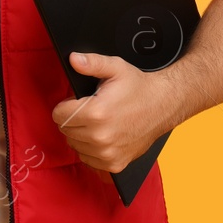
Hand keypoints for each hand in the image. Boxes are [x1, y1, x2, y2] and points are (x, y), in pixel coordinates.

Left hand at [50, 52, 178, 183]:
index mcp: (96, 113)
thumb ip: (92, 63)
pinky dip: (90, 150)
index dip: (65, 106)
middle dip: (73, 119)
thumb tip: (74, 59)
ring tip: (97, 123)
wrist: (164, 106)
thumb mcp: (116, 68)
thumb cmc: (139, 88)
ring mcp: (108, 153)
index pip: (59, 115)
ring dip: (80, 135)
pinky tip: (102, 137)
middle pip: (66, 130)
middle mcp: (100, 137)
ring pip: (75, 145)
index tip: (75, 102)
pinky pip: (88, 160)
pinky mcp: (115, 164)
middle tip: (89, 111)